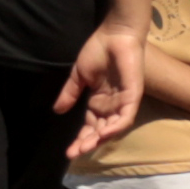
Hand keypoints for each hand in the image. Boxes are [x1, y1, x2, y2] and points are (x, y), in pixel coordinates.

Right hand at [57, 18, 153, 154]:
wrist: (114, 34)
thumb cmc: (99, 50)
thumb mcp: (79, 75)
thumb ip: (70, 93)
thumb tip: (57, 111)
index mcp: (99, 101)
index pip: (90, 126)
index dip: (80, 139)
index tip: (68, 151)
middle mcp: (112, 106)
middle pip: (100, 131)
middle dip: (87, 143)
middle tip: (74, 154)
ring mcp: (123, 102)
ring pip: (113, 128)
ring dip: (99, 140)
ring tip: (85, 148)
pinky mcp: (132, 96)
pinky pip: (126, 117)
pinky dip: (116, 128)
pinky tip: (103, 135)